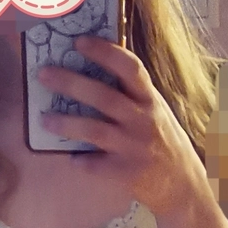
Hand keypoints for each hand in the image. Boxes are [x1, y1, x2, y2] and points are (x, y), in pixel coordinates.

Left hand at [37, 36, 205, 216]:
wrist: (183, 185)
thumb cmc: (163, 141)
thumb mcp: (155, 112)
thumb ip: (133, 94)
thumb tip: (99, 68)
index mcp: (150, 100)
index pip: (130, 68)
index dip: (105, 52)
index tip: (79, 41)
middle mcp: (143, 120)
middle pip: (104, 96)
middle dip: (71, 83)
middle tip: (44, 74)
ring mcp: (134, 147)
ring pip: (94, 130)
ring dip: (66, 123)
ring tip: (44, 119)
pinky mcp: (126, 173)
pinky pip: (95, 165)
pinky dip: (81, 161)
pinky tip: (73, 158)